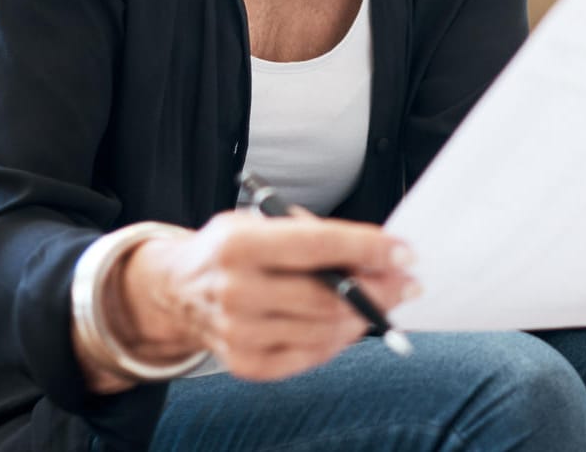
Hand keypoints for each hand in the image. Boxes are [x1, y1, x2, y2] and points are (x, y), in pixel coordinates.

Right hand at [108, 210, 417, 381]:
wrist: (177, 290)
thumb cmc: (233, 250)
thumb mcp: (262, 222)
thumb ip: (314, 234)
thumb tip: (377, 253)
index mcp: (238, 244)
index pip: (317, 245)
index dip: (368, 248)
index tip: (405, 252)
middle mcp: (235, 291)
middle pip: (327, 296)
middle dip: (379, 289)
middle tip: (408, 281)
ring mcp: (238, 333)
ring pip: (324, 329)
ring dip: (365, 316)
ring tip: (384, 300)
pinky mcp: (246, 364)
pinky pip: (310, 355)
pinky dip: (339, 339)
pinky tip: (351, 323)